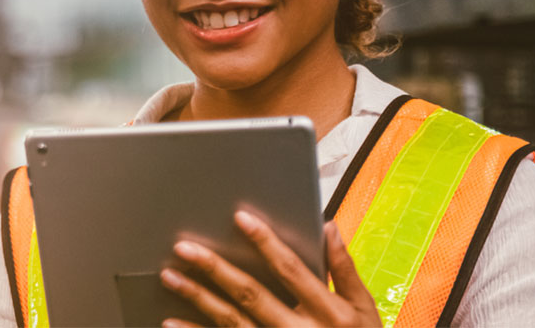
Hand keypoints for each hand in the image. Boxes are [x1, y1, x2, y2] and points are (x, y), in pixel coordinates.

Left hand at [159, 211, 381, 326]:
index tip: (240, 217)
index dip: (266, 242)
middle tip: (185, 247)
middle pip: (252, 295)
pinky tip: (171, 321)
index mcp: (328, 312)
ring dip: (198, 298)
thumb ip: (344, 269)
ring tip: (170, 276)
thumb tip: (328, 226)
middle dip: (216, 269)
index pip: (291, 270)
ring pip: (231, 321)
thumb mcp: (364, 310)